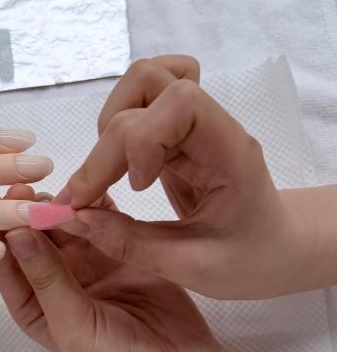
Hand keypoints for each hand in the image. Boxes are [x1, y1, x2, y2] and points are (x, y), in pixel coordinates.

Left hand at [0, 187, 336, 351]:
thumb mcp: (73, 325)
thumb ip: (47, 279)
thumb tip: (14, 235)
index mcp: (35, 308)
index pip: (9, 265)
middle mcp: (58, 285)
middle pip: (36, 240)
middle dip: (27, 214)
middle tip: (23, 185)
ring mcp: (92, 268)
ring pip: (68, 228)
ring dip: (60, 207)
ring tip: (55, 183)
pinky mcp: (123, 255)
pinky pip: (104, 225)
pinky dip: (97, 207)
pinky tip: (91, 184)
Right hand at [57, 56, 313, 299]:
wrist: (277, 249)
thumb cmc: (251, 260)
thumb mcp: (194, 268)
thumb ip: (132, 244)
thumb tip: (74, 220)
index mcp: (230, 151)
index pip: (182, 102)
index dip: (143, 137)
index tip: (135, 188)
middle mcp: (211, 124)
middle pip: (146, 89)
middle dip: (106, 147)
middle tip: (87, 201)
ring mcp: (192, 123)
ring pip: (139, 82)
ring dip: (108, 126)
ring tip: (106, 178)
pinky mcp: (175, 132)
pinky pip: (140, 101)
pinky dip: (118, 120)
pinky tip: (119, 161)